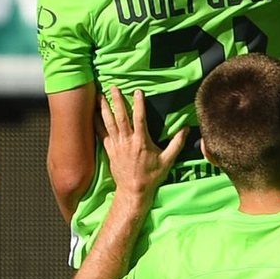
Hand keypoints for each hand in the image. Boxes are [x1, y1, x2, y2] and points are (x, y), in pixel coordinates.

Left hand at [98, 86, 186, 200]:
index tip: (138, 91)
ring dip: (104, 109)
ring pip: (108, 123)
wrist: (133, 191)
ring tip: (99, 96)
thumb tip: (186, 129)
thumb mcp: (168, 161)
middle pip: (120, 117)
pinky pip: (101, 134)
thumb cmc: (152, 176)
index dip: (139, 104)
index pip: (140, 118)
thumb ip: (177, 143)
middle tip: (113, 87)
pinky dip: (97, 123)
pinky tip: (93, 114)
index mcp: (141, 142)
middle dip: (116, 101)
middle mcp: (127, 141)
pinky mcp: (109, 150)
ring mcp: (116, 145)